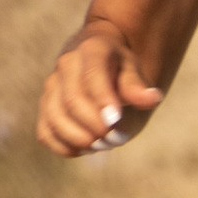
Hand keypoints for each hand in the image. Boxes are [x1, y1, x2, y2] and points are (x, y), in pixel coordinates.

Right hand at [35, 28, 161, 157]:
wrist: (99, 63)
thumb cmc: (120, 69)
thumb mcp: (134, 71)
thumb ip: (138, 86)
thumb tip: (152, 99)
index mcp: (93, 48)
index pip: (93, 74)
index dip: (102, 100)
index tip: (115, 122)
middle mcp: (66, 64)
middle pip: (73, 100)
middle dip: (94, 125)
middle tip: (115, 139)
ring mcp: (52, 86)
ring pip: (55, 117)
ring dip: (79, 138)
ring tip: (102, 145)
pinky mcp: (45, 107)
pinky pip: (46, 133)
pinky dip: (63, 147)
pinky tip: (85, 149)